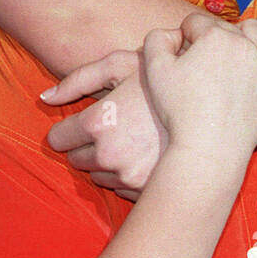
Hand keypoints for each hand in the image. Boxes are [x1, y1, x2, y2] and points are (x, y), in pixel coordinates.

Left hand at [43, 50, 167, 199]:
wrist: (212, 111)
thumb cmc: (165, 82)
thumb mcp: (123, 65)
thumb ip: (78, 78)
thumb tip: (44, 97)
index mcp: (98, 122)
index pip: (58, 139)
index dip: (68, 130)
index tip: (83, 123)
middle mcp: (108, 155)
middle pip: (76, 160)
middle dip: (88, 146)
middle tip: (112, 129)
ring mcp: (128, 176)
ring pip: (99, 176)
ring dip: (107, 162)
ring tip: (132, 141)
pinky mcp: (145, 191)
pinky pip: (122, 188)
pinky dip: (127, 175)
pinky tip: (145, 155)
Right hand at [141, 13, 256, 163]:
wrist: (210, 147)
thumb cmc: (180, 111)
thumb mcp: (154, 70)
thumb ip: (157, 38)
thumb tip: (174, 32)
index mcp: (212, 35)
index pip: (194, 22)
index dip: (184, 36)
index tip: (181, 56)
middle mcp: (241, 41)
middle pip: (223, 27)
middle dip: (209, 38)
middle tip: (201, 64)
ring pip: (254, 30)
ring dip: (240, 34)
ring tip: (229, 53)